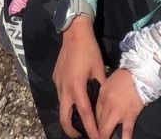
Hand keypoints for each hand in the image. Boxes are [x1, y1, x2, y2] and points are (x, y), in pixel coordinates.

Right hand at [54, 17, 104, 138]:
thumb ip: (101, 86)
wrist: (74, 32)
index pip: (85, 115)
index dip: (91, 129)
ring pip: (61, 108)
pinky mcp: (55, 79)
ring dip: (70, 118)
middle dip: (72, 132)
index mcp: (77, 87)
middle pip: (64, 119)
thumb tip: (105, 101)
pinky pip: (61, 97)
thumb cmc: (89, 50)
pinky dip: (68, 104)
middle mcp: (64, 89)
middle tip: (83, 136)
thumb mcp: (99, 68)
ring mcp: (58, 84)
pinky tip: (76, 102)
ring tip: (81, 122)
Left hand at [95, 68, 144, 138]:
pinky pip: (126, 131)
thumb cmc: (126, 76)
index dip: (95, 122)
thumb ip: (104, 95)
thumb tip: (102, 107)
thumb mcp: (109, 82)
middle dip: (97, 132)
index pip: (95, 114)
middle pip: (99, 124)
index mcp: (102, 95)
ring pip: (107, 130)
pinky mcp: (130, 115)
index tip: (96, 128)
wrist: (141, 72)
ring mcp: (119, 111)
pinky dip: (124, 138)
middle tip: (97, 137)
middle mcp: (108, 105)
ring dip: (104, 137)